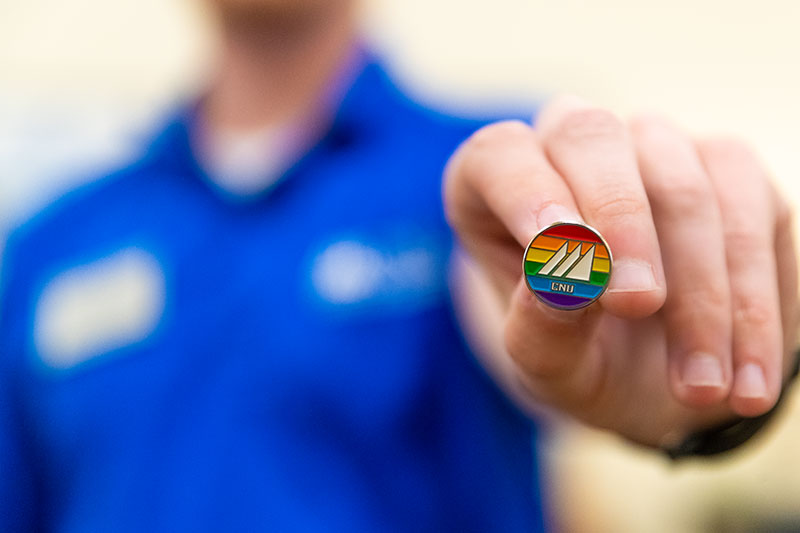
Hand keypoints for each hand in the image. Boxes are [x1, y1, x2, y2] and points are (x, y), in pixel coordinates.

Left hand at [444, 96, 798, 447]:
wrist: (661, 381)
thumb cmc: (583, 361)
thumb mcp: (550, 366)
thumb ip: (541, 330)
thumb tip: (558, 283)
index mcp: (499, 187)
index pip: (498, 155)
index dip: (526, 193)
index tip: (556, 255)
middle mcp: (572, 149)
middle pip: (590, 136)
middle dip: (619, 221)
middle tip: (637, 304)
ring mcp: (654, 149)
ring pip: (682, 184)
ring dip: (699, 292)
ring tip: (700, 386)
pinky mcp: (728, 169)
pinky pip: (752, 209)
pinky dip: (754, 299)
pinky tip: (745, 376)